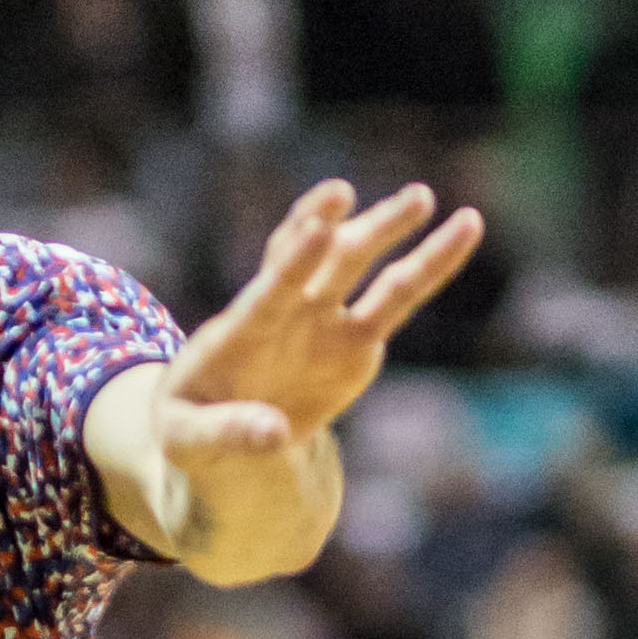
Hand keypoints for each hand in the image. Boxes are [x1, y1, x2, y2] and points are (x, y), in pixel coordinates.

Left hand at [154, 179, 484, 488]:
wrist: (211, 425)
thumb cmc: (187, 426)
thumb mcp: (187, 439)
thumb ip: (226, 433)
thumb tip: (277, 435)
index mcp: (238, 332)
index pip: (272, 288)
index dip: (294, 260)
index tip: (318, 228)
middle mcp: (286, 313)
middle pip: (330, 263)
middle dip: (370, 231)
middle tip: (416, 199)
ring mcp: (320, 324)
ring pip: (364, 272)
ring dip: (396, 236)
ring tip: (447, 208)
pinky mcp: (350, 345)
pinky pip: (386, 302)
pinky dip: (417, 273)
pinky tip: (451, 238)